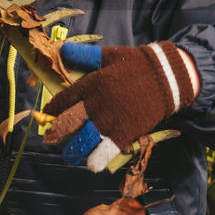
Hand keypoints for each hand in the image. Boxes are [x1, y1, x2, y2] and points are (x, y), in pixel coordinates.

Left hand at [43, 41, 197, 171]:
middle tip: (51, 139)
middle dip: (55, 133)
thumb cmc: (136, 65)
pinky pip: (104, 153)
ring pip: (82, 142)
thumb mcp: (109, 55)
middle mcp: (96, 105)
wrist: (166, 77)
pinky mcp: (124, 134)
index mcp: (91, 84)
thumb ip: (84, 55)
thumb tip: (62, 50)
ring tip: (70, 154)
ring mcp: (110, 121)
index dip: (52, 110)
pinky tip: (92, 164)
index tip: (48, 115)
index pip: (63, 101)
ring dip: (72, 151)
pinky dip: (96, 161)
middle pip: (67, 124)